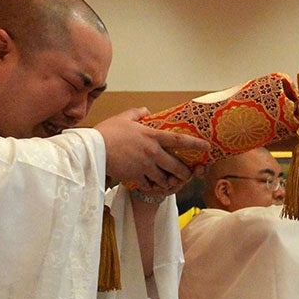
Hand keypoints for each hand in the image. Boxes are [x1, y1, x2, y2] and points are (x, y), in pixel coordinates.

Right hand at [91, 109, 207, 193]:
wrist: (92, 149)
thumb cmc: (107, 131)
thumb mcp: (124, 117)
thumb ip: (138, 113)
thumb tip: (147, 112)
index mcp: (151, 136)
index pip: (179, 140)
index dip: (195, 144)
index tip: (207, 147)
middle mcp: (152, 152)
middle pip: (177, 166)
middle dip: (185, 173)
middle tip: (187, 174)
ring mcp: (145, 166)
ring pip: (165, 178)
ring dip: (169, 181)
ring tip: (169, 181)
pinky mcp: (136, 176)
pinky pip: (150, 185)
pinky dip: (153, 186)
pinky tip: (152, 185)